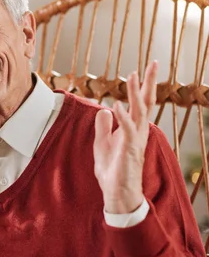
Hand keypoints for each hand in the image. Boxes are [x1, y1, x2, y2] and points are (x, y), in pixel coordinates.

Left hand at [93, 61, 158, 213]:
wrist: (116, 193)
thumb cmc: (112, 170)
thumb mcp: (102, 143)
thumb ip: (103, 127)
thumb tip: (104, 109)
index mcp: (132, 129)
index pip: (140, 104)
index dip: (141, 86)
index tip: (142, 69)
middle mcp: (138, 131)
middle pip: (146, 102)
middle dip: (149, 82)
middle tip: (154, 63)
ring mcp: (135, 140)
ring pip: (139, 111)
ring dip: (135, 93)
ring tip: (133, 75)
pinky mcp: (129, 149)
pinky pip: (127, 129)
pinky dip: (122, 117)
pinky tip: (117, 105)